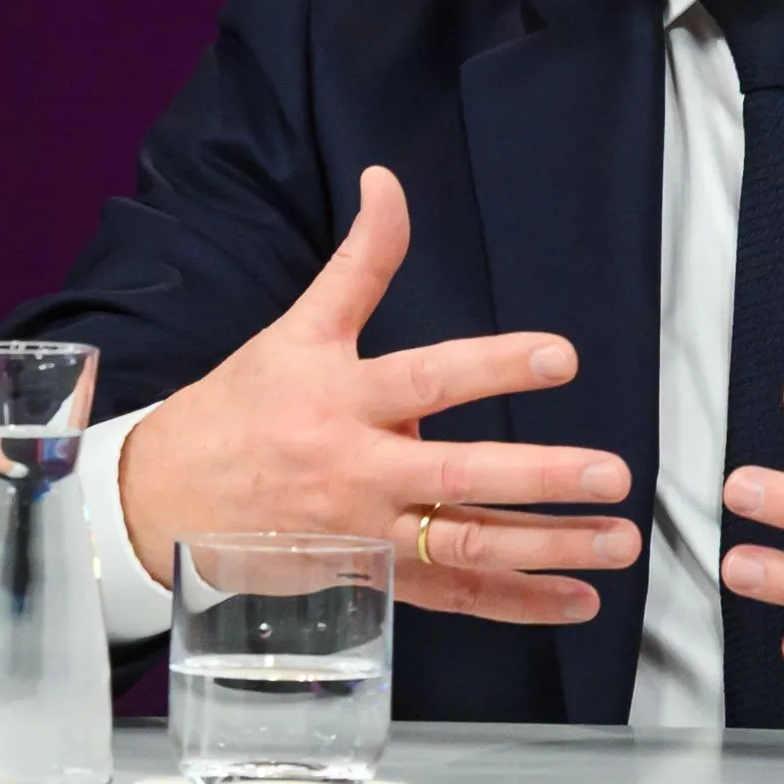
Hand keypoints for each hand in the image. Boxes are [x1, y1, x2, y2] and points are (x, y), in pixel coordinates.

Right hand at [119, 166, 639, 621]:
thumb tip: (388, 179)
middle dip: (540, 478)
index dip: (496, 366)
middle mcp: (359, 470)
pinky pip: (453, 598)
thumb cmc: (243, 406)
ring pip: (466, 546)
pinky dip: (517, 604)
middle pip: (459, 476)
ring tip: (620, 543)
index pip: (431, 377)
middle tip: (612, 475)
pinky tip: (577, 602)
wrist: (163, 503)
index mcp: (344, 399)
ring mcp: (367, 534)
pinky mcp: (372, 582)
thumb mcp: (299, 326)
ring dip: (550, 550)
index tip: (562, 358)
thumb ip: (360, 259)